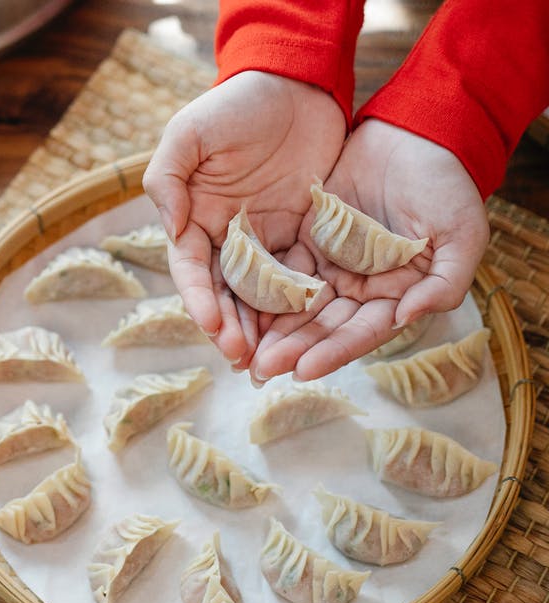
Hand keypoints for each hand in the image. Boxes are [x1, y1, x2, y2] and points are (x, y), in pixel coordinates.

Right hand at [141, 71, 345, 366]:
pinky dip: (302, 304)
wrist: (296, 83)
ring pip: (263, 293)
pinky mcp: (304, 233)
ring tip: (273, 358)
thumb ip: (168, 179)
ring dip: (265, 327)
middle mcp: (227, 235)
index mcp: (194, 217)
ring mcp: (266, 237)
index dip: (200, 299)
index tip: (211, 325)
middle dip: (232, 327)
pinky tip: (311, 328)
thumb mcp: (188, 132)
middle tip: (244, 358)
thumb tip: (172, 230)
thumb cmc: (235, 104)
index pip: (192, 269)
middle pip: (226, 292)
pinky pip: (303, 275)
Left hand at [250, 119, 489, 381]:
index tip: (303, 370)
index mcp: (397, 296)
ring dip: (271, 327)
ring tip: (240, 348)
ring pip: (297, 304)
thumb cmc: (448, 187)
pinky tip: (236, 305)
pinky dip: (260, 288)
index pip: (361, 333)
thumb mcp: (462, 235)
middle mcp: (361, 289)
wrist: (415, 135)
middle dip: (292, 349)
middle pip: (322, 326)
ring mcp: (331, 265)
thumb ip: (443, 284)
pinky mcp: (307, 240)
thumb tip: (406, 318)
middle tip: (259, 369)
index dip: (333, 352)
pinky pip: (280, 269)